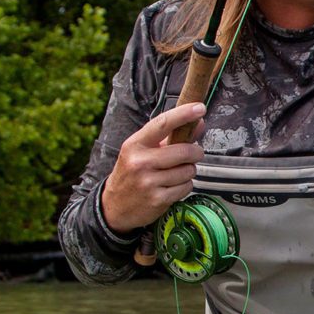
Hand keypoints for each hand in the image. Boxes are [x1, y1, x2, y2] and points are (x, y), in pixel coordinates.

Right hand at [101, 102, 205, 232]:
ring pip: (188, 170)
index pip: (162, 124)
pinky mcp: (158, 199)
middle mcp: (140, 162)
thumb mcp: (143, 151)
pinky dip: (185, 186)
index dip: (183, 114)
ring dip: (189, 171)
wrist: (114, 206)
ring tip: (176, 173)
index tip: (200, 107)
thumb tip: (198, 123)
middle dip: (195, 152)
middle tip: (193, 154)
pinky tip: (172, 186)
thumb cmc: (131, 173)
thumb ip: (170, 137)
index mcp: (135, 144)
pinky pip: (186, 187)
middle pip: (183, 151)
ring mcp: (149, 182)